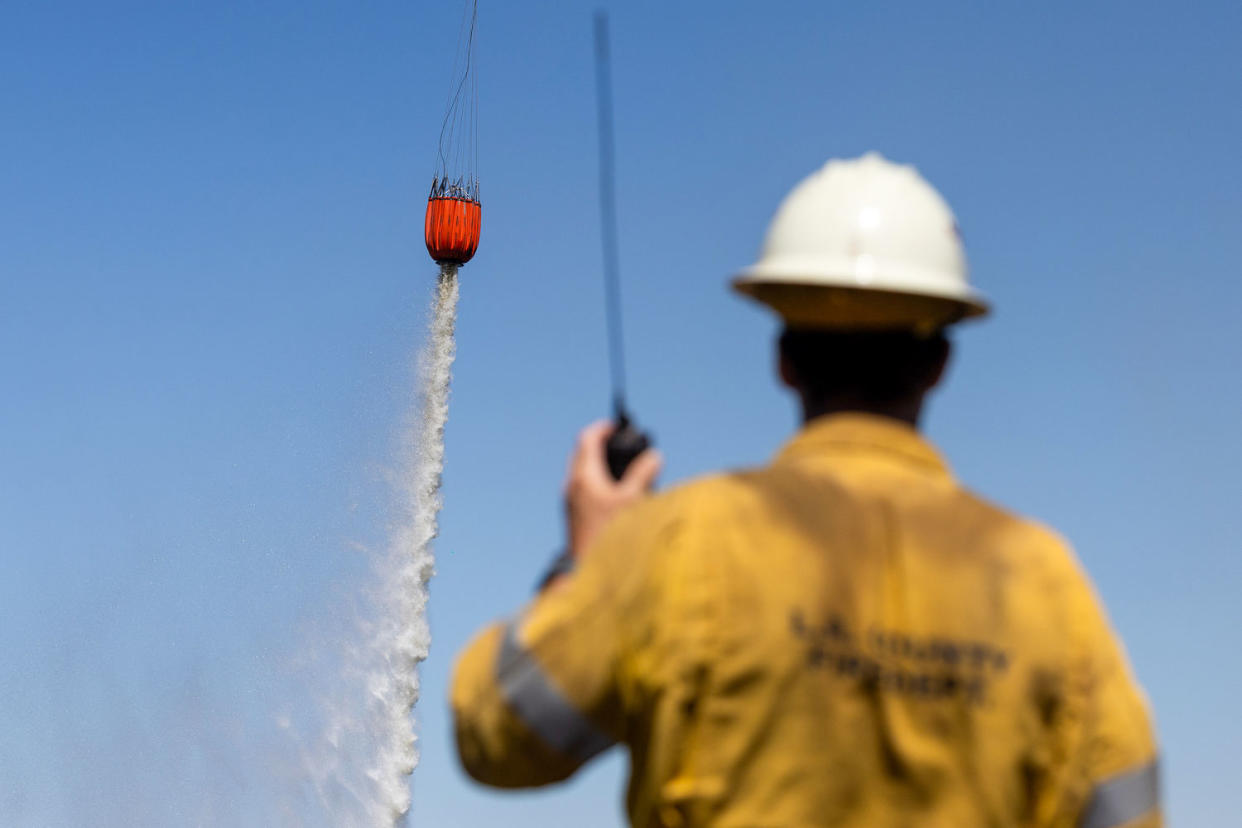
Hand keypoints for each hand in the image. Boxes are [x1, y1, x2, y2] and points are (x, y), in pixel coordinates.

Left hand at [564, 421, 661, 558]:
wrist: (588, 573)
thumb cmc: (610, 535)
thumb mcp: (633, 500)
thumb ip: (644, 475)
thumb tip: (654, 456)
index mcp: (583, 476)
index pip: (587, 438)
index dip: (602, 428)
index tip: (616, 427)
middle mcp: (572, 486)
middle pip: (581, 454)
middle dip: (600, 445)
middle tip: (619, 444)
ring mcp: (570, 502)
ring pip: (581, 472)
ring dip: (598, 464)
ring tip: (620, 468)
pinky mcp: (573, 517)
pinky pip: (582, 488)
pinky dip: (596, 481)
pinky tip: (613, 493)